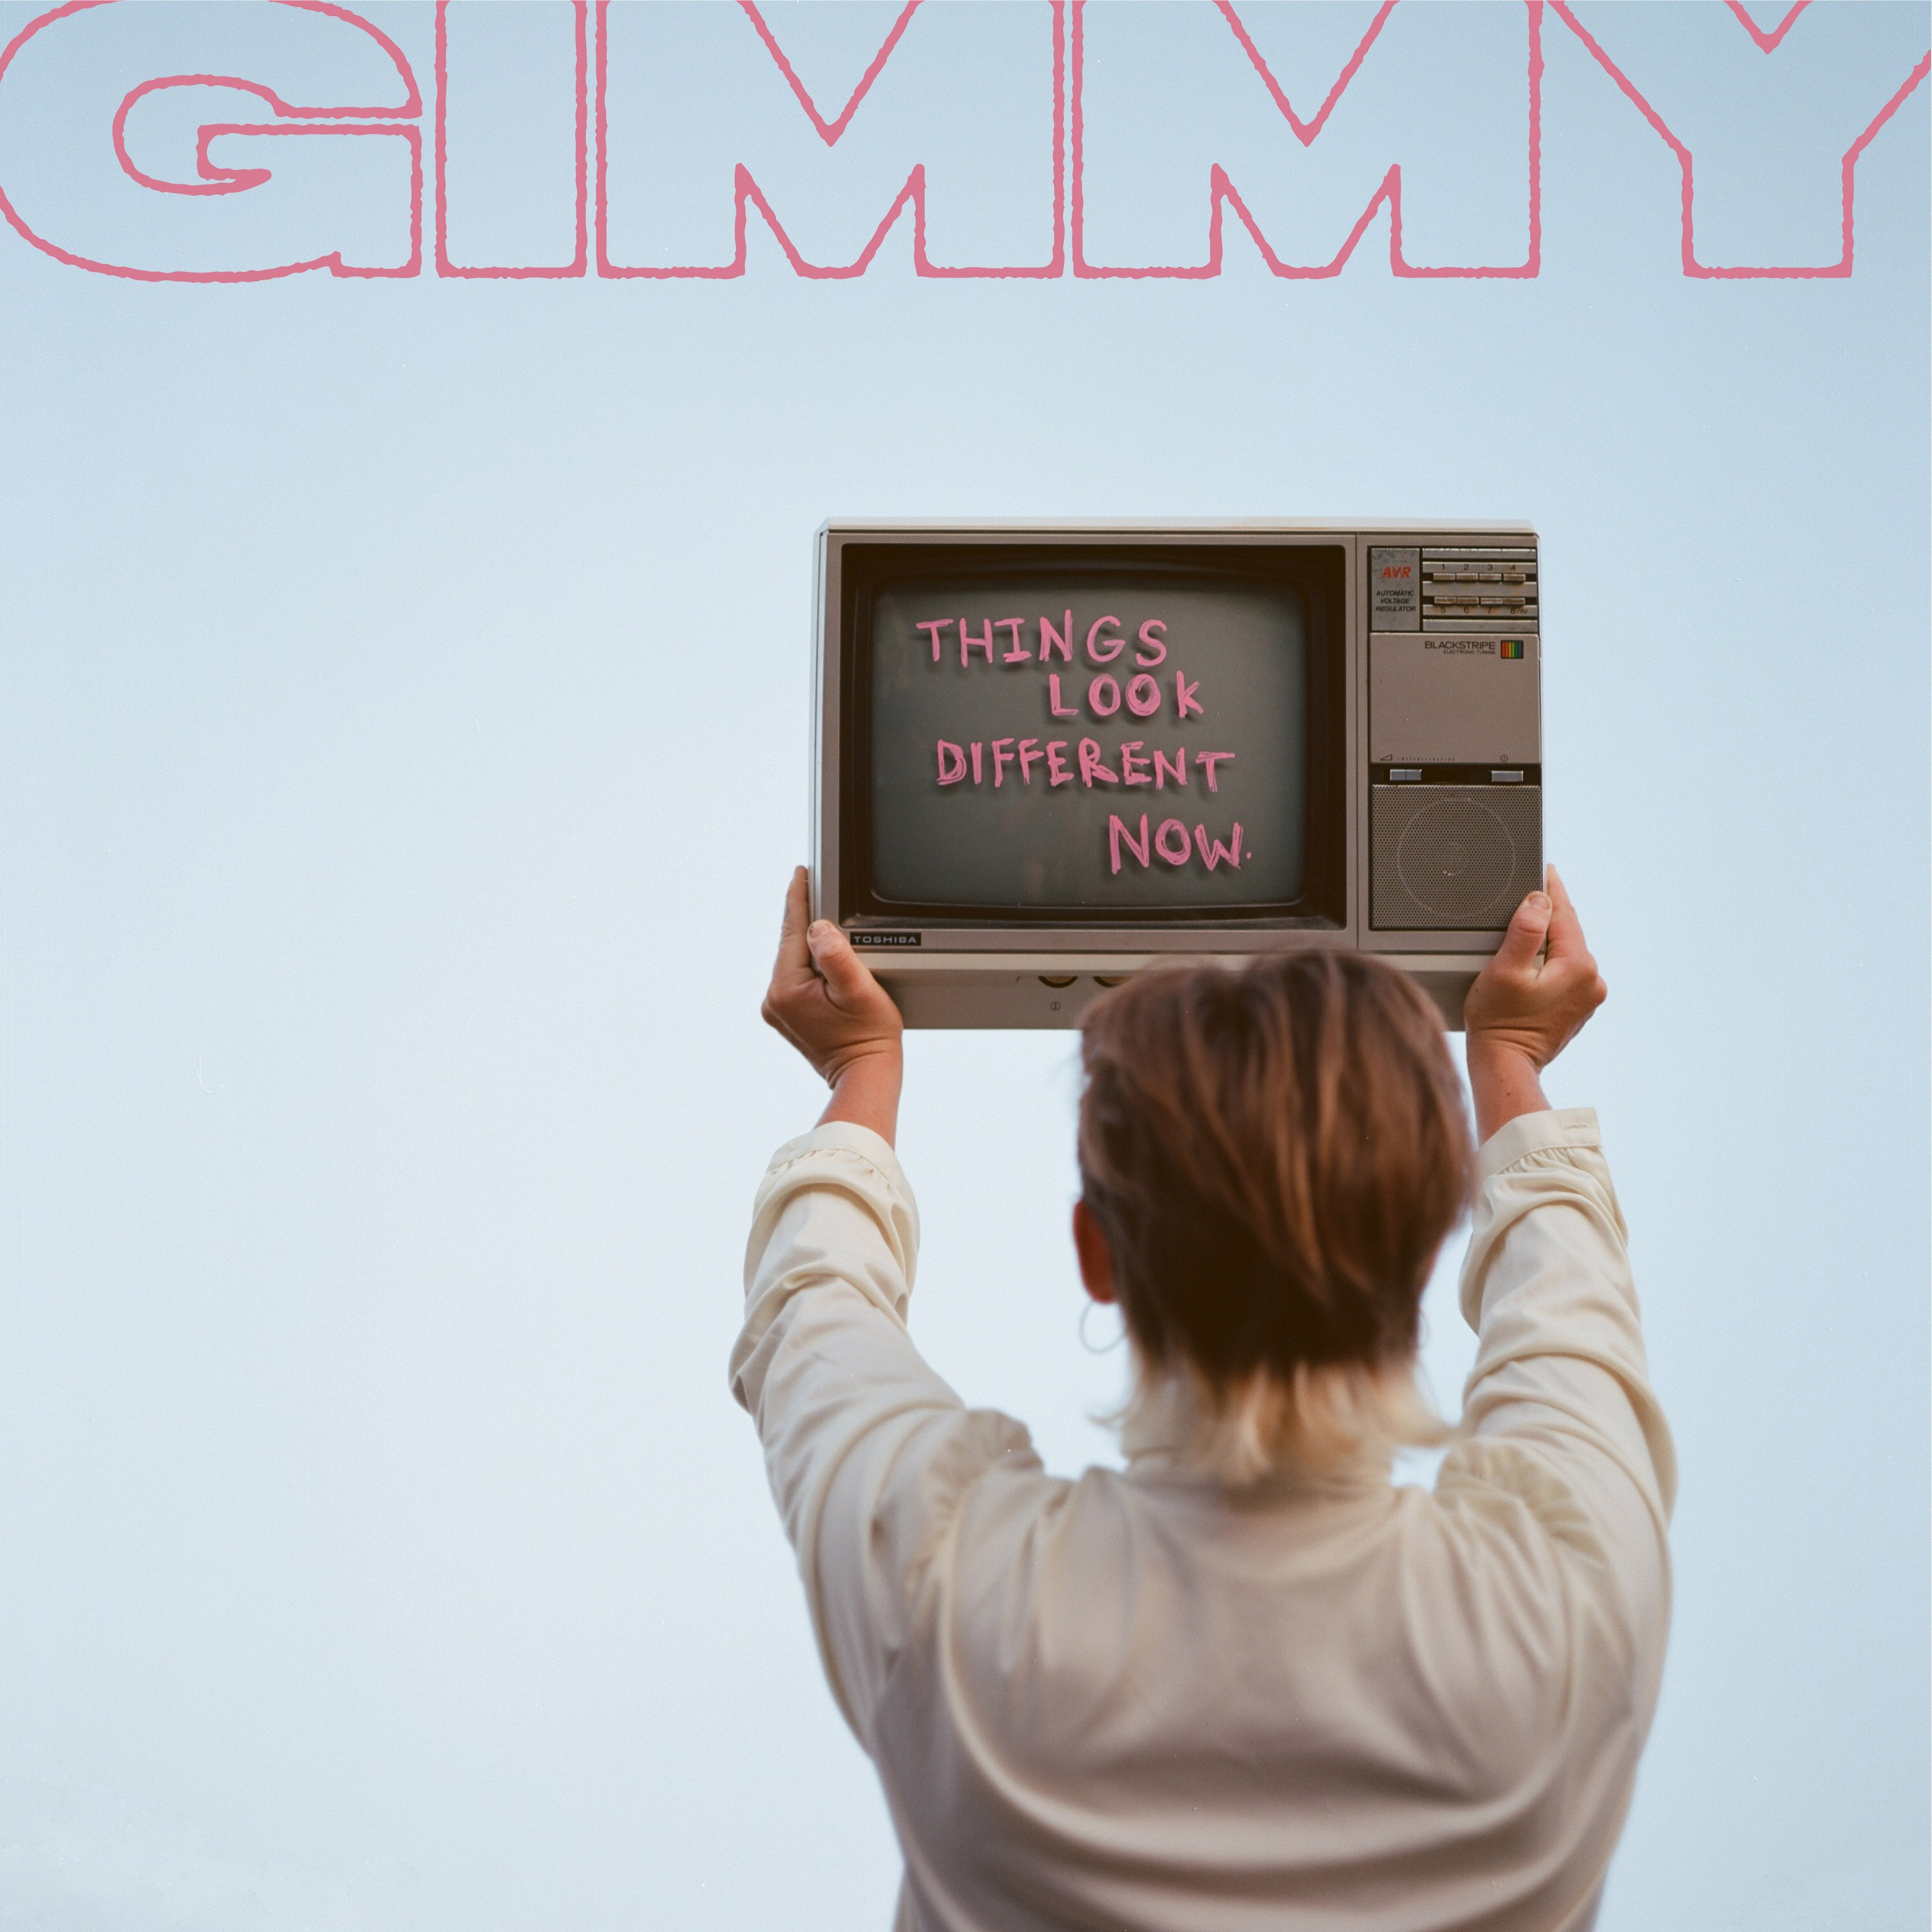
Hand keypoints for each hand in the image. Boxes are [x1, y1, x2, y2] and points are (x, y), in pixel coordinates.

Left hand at [762, 867, 904, 1141]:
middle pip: (791, 944)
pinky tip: (823, 956)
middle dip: (805, 919)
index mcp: (786, 988)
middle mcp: (774, 999)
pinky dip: (809, 964)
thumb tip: (819, 927)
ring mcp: (778, 1010)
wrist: (865, 1076)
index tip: (801, 872)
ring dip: (809, 943)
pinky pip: (796, 977)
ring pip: (794, 961)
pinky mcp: (787, 1016)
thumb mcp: (860, 991)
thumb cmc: (869, 1036)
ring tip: (826, 920)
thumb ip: (837, 956)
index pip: (792, 931)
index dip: (798, 898)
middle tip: (815, 886)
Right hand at [1462, 865, 1605, 1139]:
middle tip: (1523, 898)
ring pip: (1566, 952)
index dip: (1551, 889)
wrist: (1505, 1064)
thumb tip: (1540, 900)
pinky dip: (1549, 963)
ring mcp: (1588, 996)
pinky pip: (1566, 972)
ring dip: (1547, 942)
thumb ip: (1525, 930)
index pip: (1565, 913)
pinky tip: (1529, 967)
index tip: (1545, 868)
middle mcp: (1592, 980)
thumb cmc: (1498, 1022)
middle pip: (1567, 932)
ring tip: (1521, 935)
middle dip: (1546, 916)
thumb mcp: (1505, 969)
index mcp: (1579, 965)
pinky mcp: (1579, 1007)